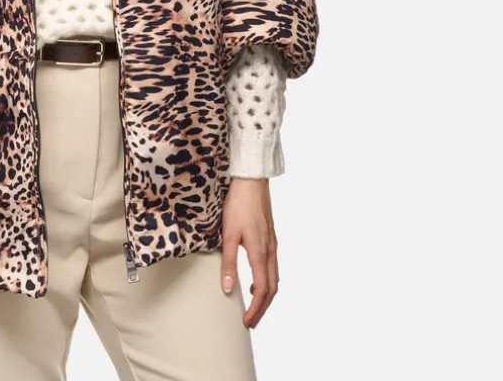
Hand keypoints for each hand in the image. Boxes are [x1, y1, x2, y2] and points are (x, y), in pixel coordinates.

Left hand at [220, 177, 278, 328]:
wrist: (251, 180)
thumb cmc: (239, 204)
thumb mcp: (228, 233)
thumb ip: (229, 262)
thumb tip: (228, 288)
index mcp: (260, 253)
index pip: (262, 290)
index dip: (255, 309)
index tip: (246, 322)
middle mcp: (270, 251)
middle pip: (272, 289)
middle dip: (262, 308)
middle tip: (250, 321)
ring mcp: (272, 244)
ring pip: (274, 278)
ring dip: (266, 295)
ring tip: (254, 305)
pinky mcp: (270, 237)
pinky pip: (272, 266)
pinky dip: (267, 280)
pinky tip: (256, 279)